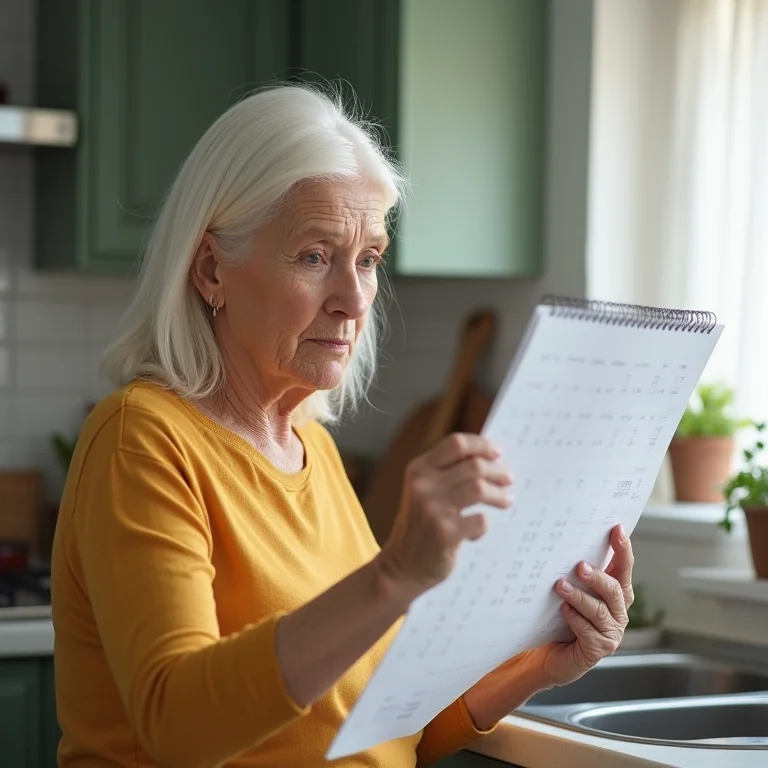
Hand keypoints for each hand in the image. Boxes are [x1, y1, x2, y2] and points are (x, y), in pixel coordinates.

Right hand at [378, 434, 512, 596]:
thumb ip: (446, 473)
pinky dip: (484, 526)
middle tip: (508, 480)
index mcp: (418, 469)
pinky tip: (476, 532)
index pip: (456, 443)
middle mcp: (423, 485)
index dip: (481, 445)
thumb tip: (489, 458)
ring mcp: (433, 509)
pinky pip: (480, 520)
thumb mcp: (423, 491)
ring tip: (506, 501)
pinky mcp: (445, 533)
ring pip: (479, 488)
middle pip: (474, 465)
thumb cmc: (419, 526)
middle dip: (497, 472)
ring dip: (498, 495)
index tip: (497, 453)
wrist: (400, 567)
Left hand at [536, 525, 634, 686]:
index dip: (623, 549)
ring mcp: (611, 633)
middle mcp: (618, 612)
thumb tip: (567, 543)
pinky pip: (587, 631)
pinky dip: (574, 618)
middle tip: (579, 566)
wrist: (551, 654)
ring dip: (579, 597)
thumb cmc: (562, 617)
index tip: (617, 529)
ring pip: (599, 610)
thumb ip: (578, 573)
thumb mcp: (572, 590)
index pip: (624, 568)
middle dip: (597, 577)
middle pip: (614, 590)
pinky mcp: (598, 649)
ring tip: (560, 586)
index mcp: (615, 594)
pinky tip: (562, 611)